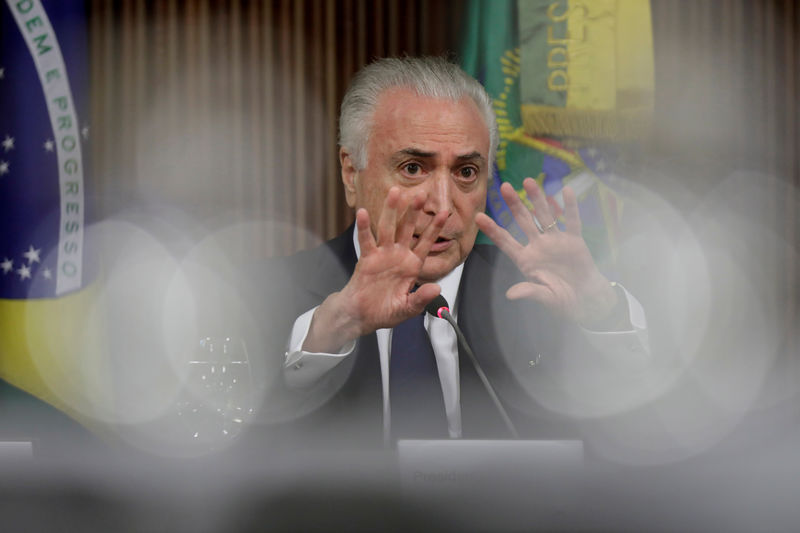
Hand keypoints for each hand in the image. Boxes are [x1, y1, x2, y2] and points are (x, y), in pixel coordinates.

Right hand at [303, 187, 447, 351]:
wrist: (363, 315)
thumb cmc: (385, 311)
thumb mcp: (408, 309)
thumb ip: (421, 299)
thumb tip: (436, 289)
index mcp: (412, 266)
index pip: (426, 243)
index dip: (435, 228)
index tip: (444, 212)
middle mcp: (398, 256)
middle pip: (407, 229)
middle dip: (414, 212)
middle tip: (420, 193)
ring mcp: (382, 255)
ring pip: (388, 228)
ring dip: (391, 210)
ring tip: (395, 192)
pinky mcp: (367, 259)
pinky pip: (366, 240)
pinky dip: (364, 227)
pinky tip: (362, 212)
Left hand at [475, 178, 618, 327]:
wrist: (586, 300)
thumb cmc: (563, 300)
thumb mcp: (545, 298)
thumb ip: (529, 292)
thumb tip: (510, 294)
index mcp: (526, 260)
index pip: (506, 242)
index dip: (493, 230)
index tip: (479, 217)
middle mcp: (538, 246)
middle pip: (523, 221)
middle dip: (514, 205)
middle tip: (504, 187)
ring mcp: (556, 241)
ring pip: (544, 216)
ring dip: (537, 199)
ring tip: (529, 182)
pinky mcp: (574, 240)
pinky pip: (571, 221)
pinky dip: (570, 207)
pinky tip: (567, 191)